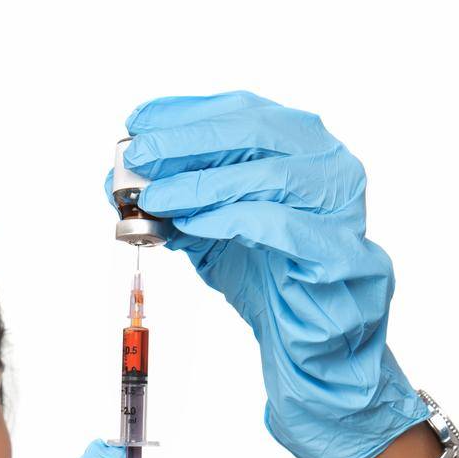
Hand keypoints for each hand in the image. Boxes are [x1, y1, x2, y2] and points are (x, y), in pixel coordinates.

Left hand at [104, 89, 428, 457]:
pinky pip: (281, 225)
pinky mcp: (340, 251)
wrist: (312, 346)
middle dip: (187, 141)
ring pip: (268, 175)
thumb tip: (118, 183)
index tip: (138, 123)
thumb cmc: (269, 281)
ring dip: (202, 183)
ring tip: (156, 198)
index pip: (241, 111)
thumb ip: (177, 202)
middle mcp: (329, 164)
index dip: (185, 114)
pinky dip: (232, 218)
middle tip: (140, 157)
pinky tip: (195, 224)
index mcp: (302, 146)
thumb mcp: (212, 233)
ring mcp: (340, 206)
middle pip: (254, 132)